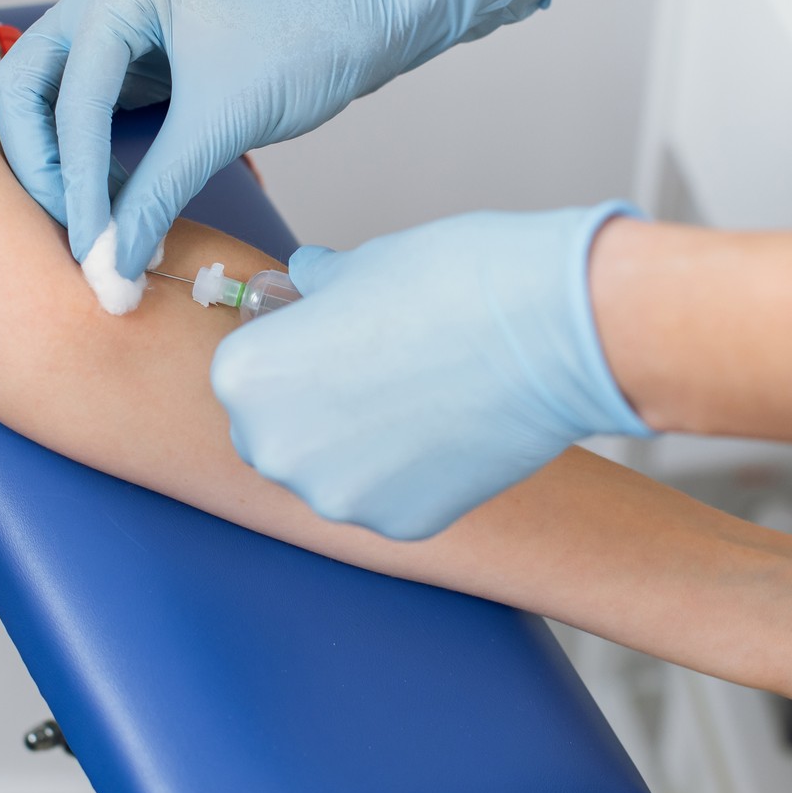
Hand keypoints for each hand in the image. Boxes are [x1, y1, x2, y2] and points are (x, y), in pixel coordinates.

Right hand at [0, 0, 563, 278]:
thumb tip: (110, 267)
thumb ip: (159, 193)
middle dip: (46, 167)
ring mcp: (115, 25)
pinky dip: (91, 159)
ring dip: (63, 165)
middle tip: (76, 234)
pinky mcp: (137, 59)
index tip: (90, 250)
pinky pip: (88, 113)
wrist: (369, 18)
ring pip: (50, 104)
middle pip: (25, 91)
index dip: (78, 183)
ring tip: (94, 227)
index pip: (71, 99)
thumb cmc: (307, 43)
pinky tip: (116, 205)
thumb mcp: (226, 123)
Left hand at [211, 204, 648, 538]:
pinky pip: (387, 500)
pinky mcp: (399, 526)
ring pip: (332, 476)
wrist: (547, 328)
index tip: (326, 341)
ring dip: (359, 448)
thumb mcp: (359, 265)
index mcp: (246, 377)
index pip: (243, 376)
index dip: (288, 354)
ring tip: (419, 397)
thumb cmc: (450, 281)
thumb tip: (311, 282)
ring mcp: (338, 498)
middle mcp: (276, 448)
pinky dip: (410, 474)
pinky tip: (447, 429)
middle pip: (276, 435)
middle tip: (372, 373)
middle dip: (311, 410)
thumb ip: (318, 290)